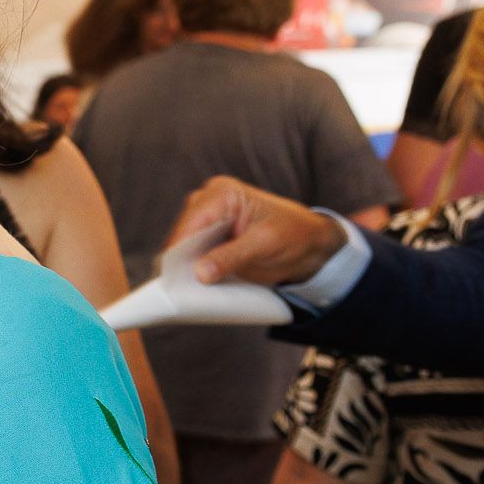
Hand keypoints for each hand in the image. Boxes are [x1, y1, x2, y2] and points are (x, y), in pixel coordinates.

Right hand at [167, 176, 348, 288]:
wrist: (309, 243)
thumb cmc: (294, 234)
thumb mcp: (265, 245)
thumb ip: (232, 257)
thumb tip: (200, 273)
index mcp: (223, 193)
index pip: (193, 222)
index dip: (181, 249)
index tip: (174, 276)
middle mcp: (208, 202)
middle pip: (183, 234)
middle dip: (182, 260)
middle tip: (180, 288)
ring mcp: (206, 220)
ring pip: (183, 246)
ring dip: (186, 267)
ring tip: (186, 290)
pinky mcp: (208, 239)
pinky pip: (192, 255)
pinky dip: (193, 270)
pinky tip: (195, 285)